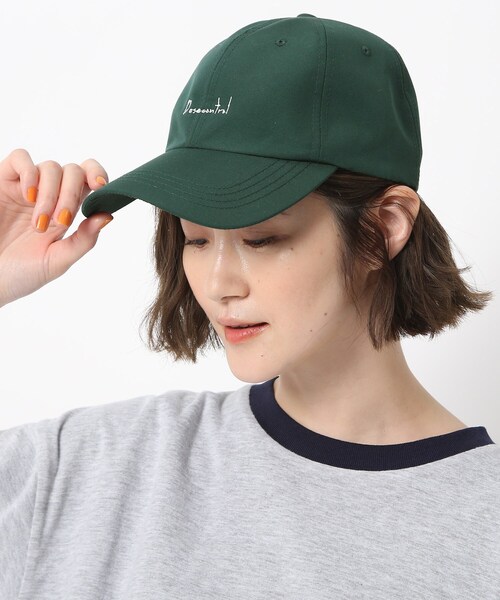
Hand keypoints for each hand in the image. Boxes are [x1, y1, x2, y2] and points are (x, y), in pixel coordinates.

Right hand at [0, 148, 113, 306]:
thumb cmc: (19, 273)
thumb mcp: (57, 261)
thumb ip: (83, 240)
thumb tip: (107, 215)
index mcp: (66, 213)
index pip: (89, 182)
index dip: (98, 175)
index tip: (100, 187)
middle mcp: (49, 197)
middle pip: (73, 172)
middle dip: (71, 194)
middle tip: (59, 221)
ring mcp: (26, 188)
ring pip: (51, 167)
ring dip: (51, 193)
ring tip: (38, 224)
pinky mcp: (3, 182)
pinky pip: (20, 158)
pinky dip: (29, 172)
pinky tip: (28, 196)